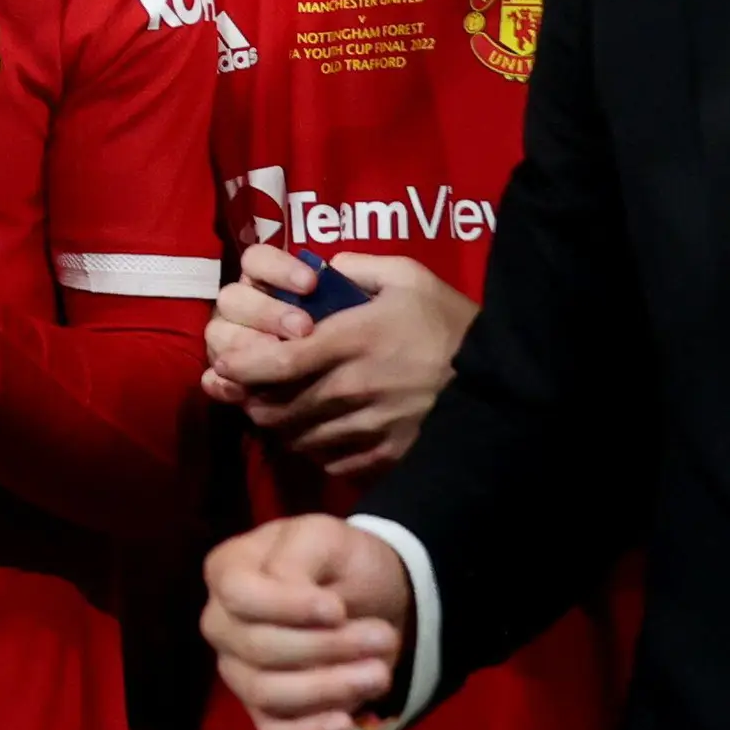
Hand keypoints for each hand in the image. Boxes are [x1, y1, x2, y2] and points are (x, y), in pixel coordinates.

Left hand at [200, 246, 478, 477]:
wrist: (504, 380)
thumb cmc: (451, 323)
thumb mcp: (408, 277)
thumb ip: (356, 268)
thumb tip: (321, 269)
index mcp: (350, 341)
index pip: (273, 363)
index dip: (239, 368)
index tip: (225, 365)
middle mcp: (351, 389)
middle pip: (275, 408)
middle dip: (253, 400)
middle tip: (251, 389)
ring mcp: (368, 428)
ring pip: (297, 438)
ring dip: (281, 426)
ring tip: (283, 408)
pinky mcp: (385, 457)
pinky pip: (330, 461)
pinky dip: (315, 449)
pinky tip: (321, 431)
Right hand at [202, 515, 415, 729]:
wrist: (366, 597)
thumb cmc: (337, 561)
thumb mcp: (323, 536)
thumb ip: (297, 558)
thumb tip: (297, 600)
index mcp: (227, 571)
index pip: (239, 595)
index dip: (286, 607)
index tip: (337, 609)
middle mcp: (222, 624)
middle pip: (258, 647)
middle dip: (326, 647)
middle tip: (382, 638)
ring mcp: (238, 671)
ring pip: (267, 694)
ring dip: (329, 688)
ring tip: (380, 674)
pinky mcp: (263, 711)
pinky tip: (345, 723)